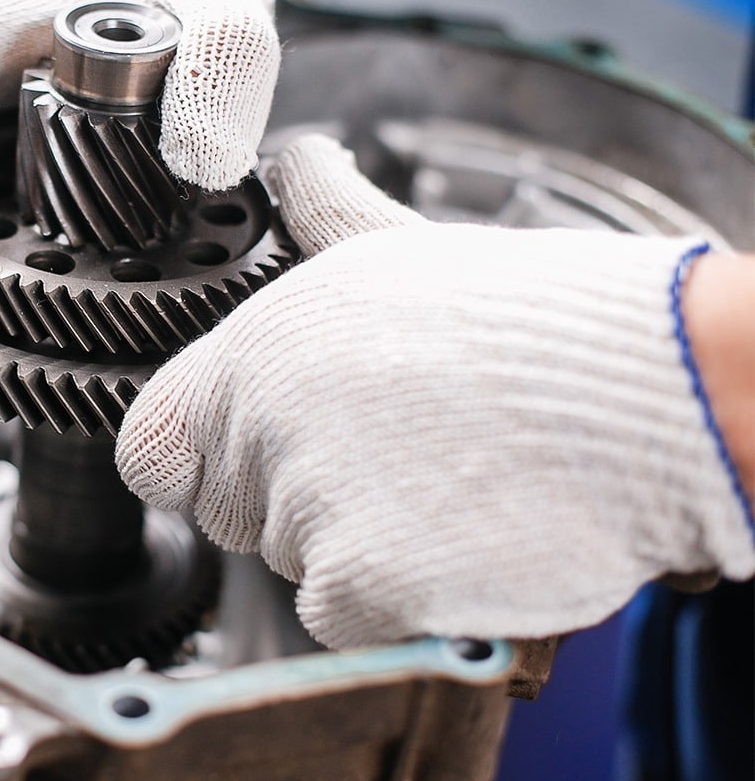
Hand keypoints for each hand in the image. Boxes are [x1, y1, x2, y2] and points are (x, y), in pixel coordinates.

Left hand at [116, 135, 754, 648]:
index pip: (149, 450)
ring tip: (438, 484)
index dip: (195, 464)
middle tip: (390, 458)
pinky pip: (344, 619)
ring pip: (294, 568)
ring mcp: (304, 507)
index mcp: (245, 353)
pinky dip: (393, 601)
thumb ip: (323, 213)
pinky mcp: (363, 581)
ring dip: (357, 549)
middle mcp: (256, 427)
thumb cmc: (521, 321)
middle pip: (233, 515)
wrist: (631, 387)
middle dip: (297, 502)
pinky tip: (451, 537)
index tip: (251, 460)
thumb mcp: (395, 247)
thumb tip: (300, 161)